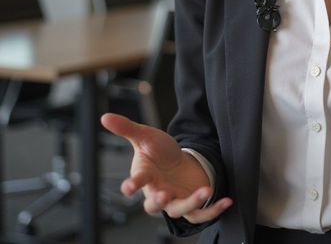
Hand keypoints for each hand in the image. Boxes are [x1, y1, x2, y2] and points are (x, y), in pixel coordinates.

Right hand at [100, 113, 232, 223]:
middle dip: (158, 201)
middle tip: (164, 194)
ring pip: (178, 209)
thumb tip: (105, 117)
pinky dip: (213, 210)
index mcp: (145, 176)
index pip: (135, 182)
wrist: (180, 160)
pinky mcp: (192, 203)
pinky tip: (226, 201)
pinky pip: (201, 213)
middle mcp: (158, 192)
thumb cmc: (160, 152)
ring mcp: (175, 199)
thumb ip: (126, 128)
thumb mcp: (145, 136)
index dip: (131, 185)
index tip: (129, 186)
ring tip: (204, 191)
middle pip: (154, 205)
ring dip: (191, 203)